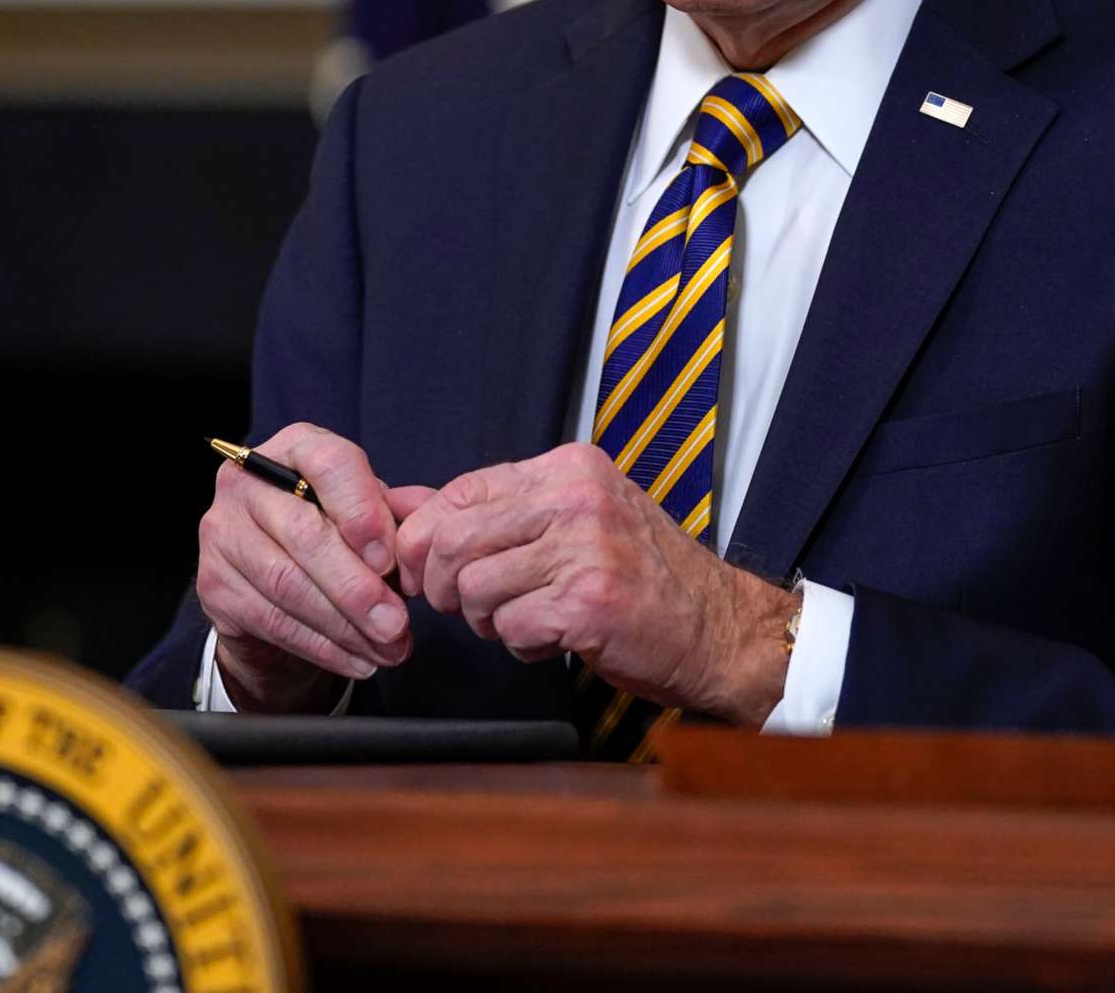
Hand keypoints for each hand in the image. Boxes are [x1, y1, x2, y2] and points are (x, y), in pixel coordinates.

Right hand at [194, 424, 414, 712]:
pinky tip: (357, 659)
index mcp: (294, 447)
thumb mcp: (370, 513)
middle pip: (304, 533)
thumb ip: (401, 513)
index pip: (328, 464)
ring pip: (287, 584)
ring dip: (344, 626)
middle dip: (356, 587)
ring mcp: (223, 532)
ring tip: (388, 648)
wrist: (274, 579)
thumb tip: (427, 524)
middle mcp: (247, 482)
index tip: (390, 560)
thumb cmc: (333, 533)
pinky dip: (322, 647)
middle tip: (396, 623)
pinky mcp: (214, 584)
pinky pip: (273, 621)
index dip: (362, 512)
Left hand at [392, 443, 797, 725]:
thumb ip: (489, 510)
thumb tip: (397, 503)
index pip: (461, 490)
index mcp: (568, 468)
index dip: (427, 537)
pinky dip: (522, 645)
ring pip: (476, 588)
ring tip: (525, 620)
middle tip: (467, 606)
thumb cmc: (640, 577)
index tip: (428, 569)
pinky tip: (555, 639)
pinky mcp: (589, 602)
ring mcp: (586, 548)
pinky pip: (511, 628)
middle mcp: (576, 497)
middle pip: (455, 539)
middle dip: (444, 586)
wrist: (717, 628)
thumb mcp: (570, 522)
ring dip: (487, 620)